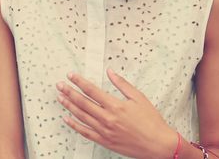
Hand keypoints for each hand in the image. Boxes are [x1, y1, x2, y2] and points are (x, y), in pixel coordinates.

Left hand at [57, 69, 178, 158]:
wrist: (159, 145)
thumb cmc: (152, 122)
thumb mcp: (139, 98)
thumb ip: (122, 84)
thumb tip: (110, 72)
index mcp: (115, 106)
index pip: (91, 90)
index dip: (79, 81)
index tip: (70, 75)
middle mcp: (107, 118)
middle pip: (82, 102)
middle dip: (69, 92)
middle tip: (59, 85)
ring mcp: (105, 131)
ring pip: (81, 116)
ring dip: (69, 106)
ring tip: (60, 97)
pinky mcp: (105, 141)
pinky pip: (85, 132)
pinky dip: (74, 125)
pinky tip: (67, 118)